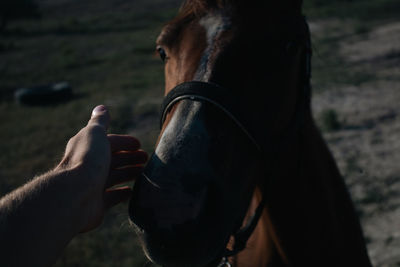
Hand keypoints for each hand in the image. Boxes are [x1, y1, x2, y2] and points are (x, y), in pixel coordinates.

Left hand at [56, 105, 147, 231]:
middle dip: (129, 157)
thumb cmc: (87, 161)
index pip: (108, 142)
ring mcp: (93, 185)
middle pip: (112, 159)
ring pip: (114, 176)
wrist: (76, 195)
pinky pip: (113, 197)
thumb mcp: (95, 134)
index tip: (139, 145)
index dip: (124, 142)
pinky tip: (132, 191)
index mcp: (88, 148)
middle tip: (146, 158)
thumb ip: (99, 122)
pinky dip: (123, 193)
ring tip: (144, 171)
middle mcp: (89, 166)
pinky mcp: (97, 203)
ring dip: (129, 173)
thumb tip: (101, 107)